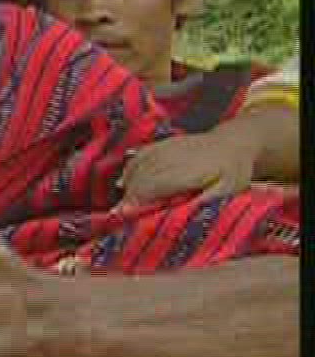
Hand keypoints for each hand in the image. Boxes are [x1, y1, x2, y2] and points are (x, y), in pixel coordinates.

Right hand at [119, 126, 257, 205]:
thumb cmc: (234, 172)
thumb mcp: (230, 191)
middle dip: (130, 195)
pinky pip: (140, 155)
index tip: (125, 214)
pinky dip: (129, 168)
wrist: (235, 142)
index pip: (157, 185)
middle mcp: (175, 155)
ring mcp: (167, 146)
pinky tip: (124, 181)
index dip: (139, 199)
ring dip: (127, 184)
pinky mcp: (163, 143)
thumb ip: (208, 202)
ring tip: (124, 203)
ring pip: (138, 165)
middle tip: (120, 214)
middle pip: (143, 176)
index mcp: (191, 169)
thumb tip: (184, 213)